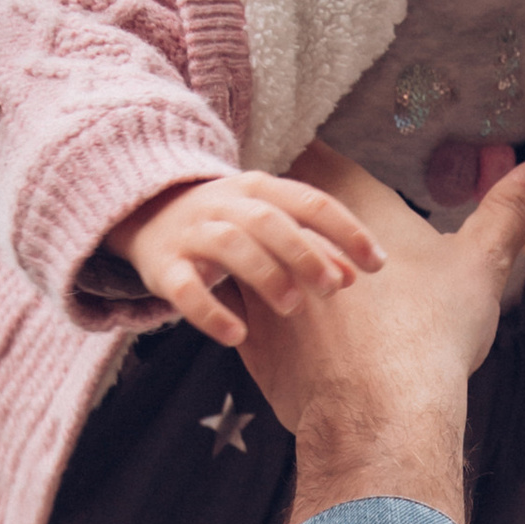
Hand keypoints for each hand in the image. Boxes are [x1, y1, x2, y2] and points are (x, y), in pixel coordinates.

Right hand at [113, 167, 387, 346]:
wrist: (147, 213)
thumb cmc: (228, 223)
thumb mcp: (270, 226)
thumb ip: (313, 247)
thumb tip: (355, 274)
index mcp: (259, 188)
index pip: (310, 202)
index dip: (347, 231)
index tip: (377, 264)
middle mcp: (225, 203)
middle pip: (267, 220)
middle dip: (304, 251)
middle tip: (332, 288)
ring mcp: (191, 232)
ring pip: (229, 245)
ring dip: (265, 274)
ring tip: (291, 307)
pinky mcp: (163, 265)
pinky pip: (184, 288)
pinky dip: (210, 312)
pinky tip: (236, 336)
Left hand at [229, 147, 524, 523]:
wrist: (376, 421)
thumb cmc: (429, 336)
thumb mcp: (480, 265)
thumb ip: (510, 211)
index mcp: (338, 196)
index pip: (308, 144)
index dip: (317, 148)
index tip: (330, 152)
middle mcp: (283, 231)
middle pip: (264, 195)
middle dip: (281, 202)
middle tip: (300, 207)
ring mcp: (256, 283)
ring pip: (240, 250)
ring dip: (255, 252)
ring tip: (280, 263)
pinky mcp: (245, 334)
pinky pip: (232, 305)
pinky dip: (247, 305)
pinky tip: (269, 317)